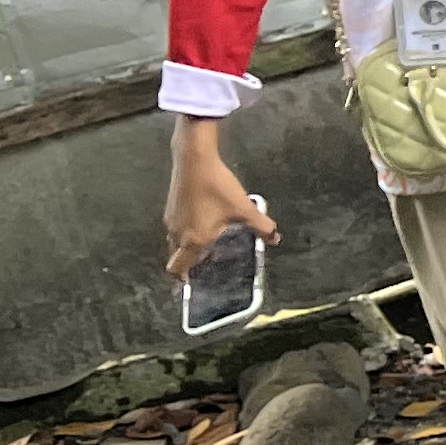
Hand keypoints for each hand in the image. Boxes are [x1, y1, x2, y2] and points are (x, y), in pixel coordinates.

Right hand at [164, 130, 277, 279]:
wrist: (194, 160)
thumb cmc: (217, 186)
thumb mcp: (245, 208)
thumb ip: (262, 227)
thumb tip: (275, 238)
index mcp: (193, 239)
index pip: (178, 268)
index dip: (181, 279)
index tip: (190, 284)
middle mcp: (177, 233)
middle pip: (175, 257)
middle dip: (186, 265)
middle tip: (203, 266)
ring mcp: (171, 220)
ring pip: (174, 243)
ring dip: (186, 248)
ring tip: (205, 247)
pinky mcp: (171, 207)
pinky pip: (176, 229)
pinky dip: (185, 233)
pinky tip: (202, 224)